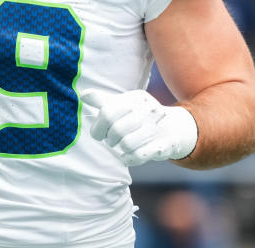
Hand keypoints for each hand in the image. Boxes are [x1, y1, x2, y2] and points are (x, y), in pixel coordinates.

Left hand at [82, 89, 196, 165]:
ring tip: (123, 146)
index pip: (107, 112)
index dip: (98, 127)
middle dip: (110, 139)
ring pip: (127, 144)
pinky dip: (129, 158)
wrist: (170, 129)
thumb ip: (102, 101)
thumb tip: (84, 95)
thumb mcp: (121, 105)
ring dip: (121, 148)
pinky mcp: (165, 145)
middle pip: (116, 129)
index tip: (99, 135)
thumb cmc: (137, 117)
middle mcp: (148, 110)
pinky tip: (127, 157)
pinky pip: (140, 155)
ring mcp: (158, 127)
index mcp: (135, 98)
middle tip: (112, 141)